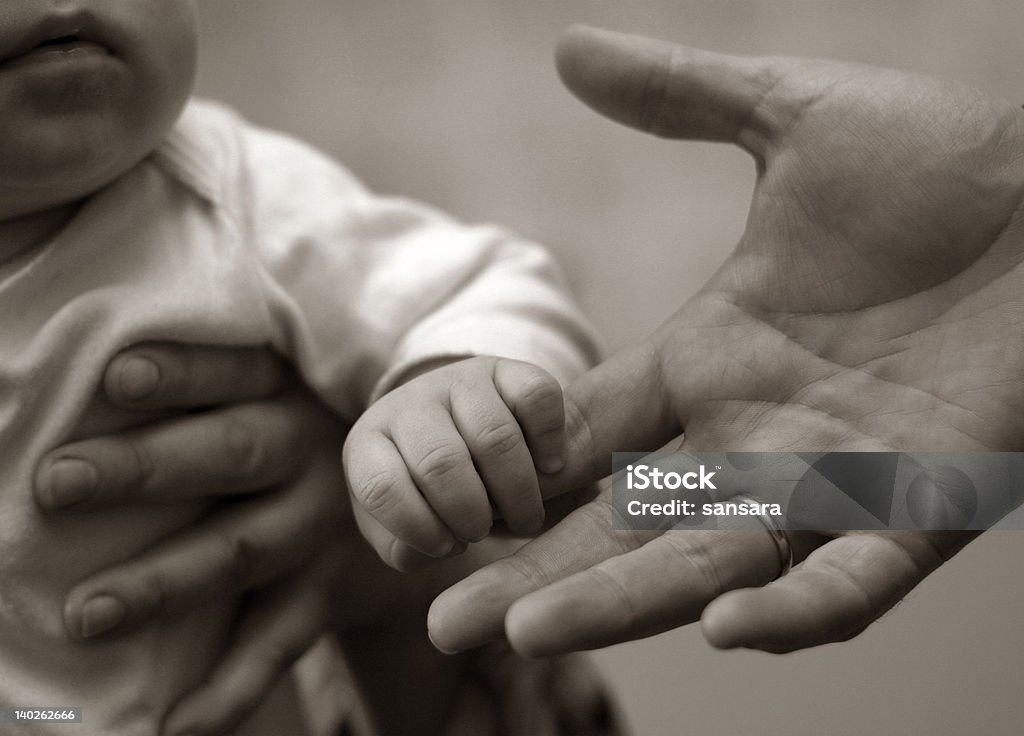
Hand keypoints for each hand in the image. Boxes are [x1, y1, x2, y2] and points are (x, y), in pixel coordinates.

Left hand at [34, 343, 349, 734]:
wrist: (405, 505)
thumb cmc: (295, 434)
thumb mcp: (281, 394)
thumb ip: (215, 392)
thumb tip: (89, 384)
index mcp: (292, 390)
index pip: (236, 371)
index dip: (183, 372)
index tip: (116, 376)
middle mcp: (312, 453)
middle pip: (232, 453)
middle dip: (145, 467)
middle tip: (58, 482)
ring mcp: (322, 527)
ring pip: (242, 551)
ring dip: (164, 583)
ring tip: (85, 614)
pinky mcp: (326, 594)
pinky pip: (278, 644)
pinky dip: (228, 690)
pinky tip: (173, 724)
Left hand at [344, 356, 564, 568]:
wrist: (460, 434)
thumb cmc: (425, 495)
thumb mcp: (399, 528)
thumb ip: (403, 548)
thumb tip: (433, 548)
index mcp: (369, 445)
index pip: (380, 486)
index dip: (417, 527)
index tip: (447, 547)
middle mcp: (410, 404)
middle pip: (441, 462)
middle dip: (471, 513)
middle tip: (486, 533)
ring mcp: (460, 380)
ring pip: (494, 436)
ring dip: (518, 491)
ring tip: (525, 517)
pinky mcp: (508, 369)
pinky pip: (537, 397)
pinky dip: (550, 441)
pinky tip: (549, 468)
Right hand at [427, 26, 1023, 655]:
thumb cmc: (947, 160)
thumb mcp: (793, 117)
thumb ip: (678, 97)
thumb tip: (565, 47)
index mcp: (710, 354)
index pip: (589, 430)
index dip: (520, 468)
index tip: (443, 502)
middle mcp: (751, 432)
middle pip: (624, 518)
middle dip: (539, 569)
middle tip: (447, 619)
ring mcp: (833, 474)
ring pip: (710, 560)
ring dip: (623, 600)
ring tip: (529, 631)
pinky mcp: (925, 502)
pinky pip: (849, 578)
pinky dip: (796, 609)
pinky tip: (727, 628)